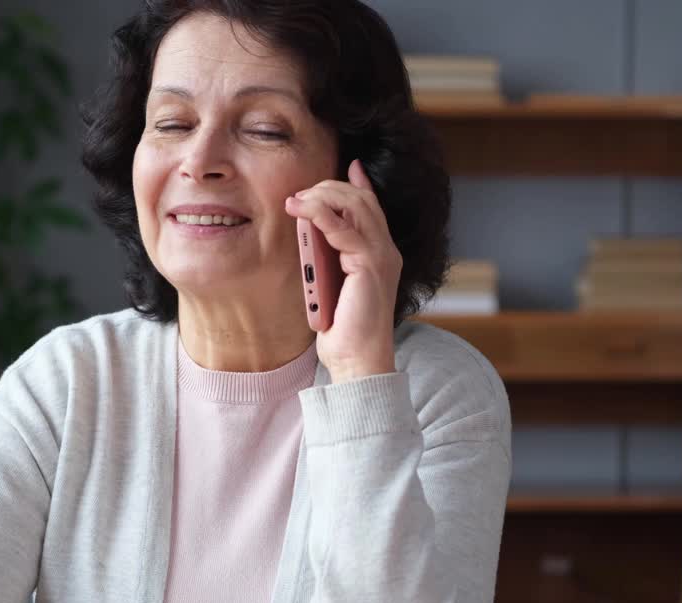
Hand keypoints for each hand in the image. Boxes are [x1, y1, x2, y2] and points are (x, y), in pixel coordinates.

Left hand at [285, 159, 401, 383]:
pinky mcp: (370, 266)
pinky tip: (302, 212)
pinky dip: (321, 216)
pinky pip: (344, 230)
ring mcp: (382, 256)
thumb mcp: (332, 283)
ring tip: (295, 202)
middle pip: (362, 199)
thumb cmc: (342, 328)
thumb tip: (311, 231)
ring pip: (355, 206)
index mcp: (381, 254)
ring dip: (321, 197)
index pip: (372, 207)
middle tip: (299, 195)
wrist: (356, 358)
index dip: (359, 184)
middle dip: (328, 188)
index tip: (348, 166)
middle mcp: (387, 250)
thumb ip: (328, 256)